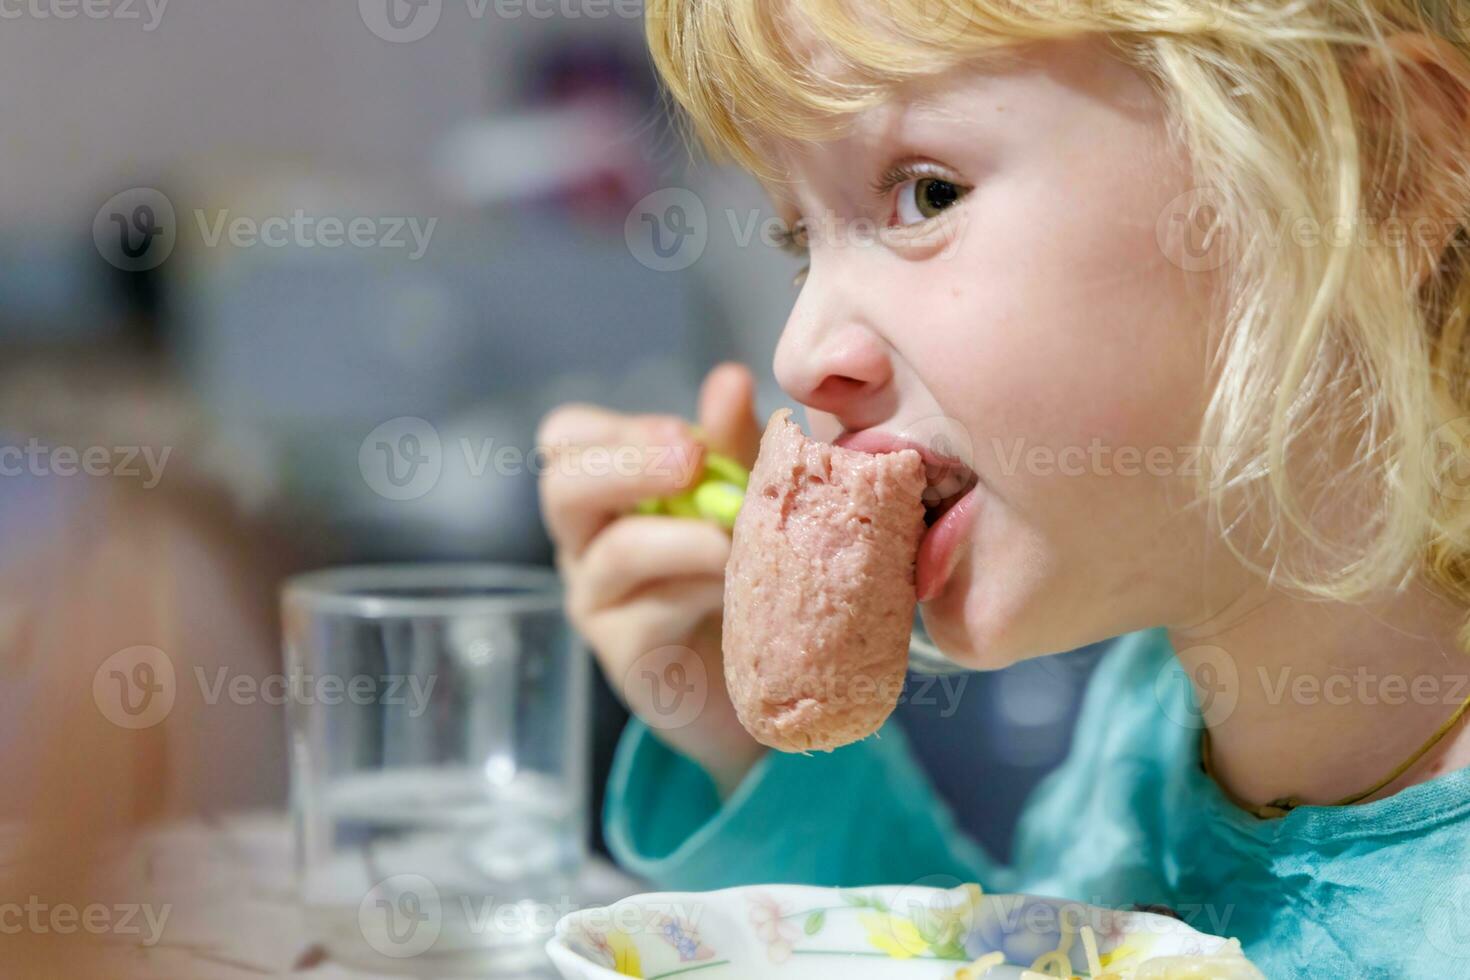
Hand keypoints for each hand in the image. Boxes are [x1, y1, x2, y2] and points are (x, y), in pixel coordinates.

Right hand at [538, 363, 765, 796]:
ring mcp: (598, 602)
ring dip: (682, 536)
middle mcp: (585, 542)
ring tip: (731, 540)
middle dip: (630, 466)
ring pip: (615, 552)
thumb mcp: (738, 495)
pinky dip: (699, 590)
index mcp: (604, 491)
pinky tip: (734, 587)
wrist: (759, 674)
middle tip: (692, 464)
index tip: (685, 436)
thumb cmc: (736, 570)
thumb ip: (729, 442)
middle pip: (564, 486)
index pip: (567, 438)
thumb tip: (728, 378)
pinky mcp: (626, 656)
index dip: (617, 429)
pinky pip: (652, 613)